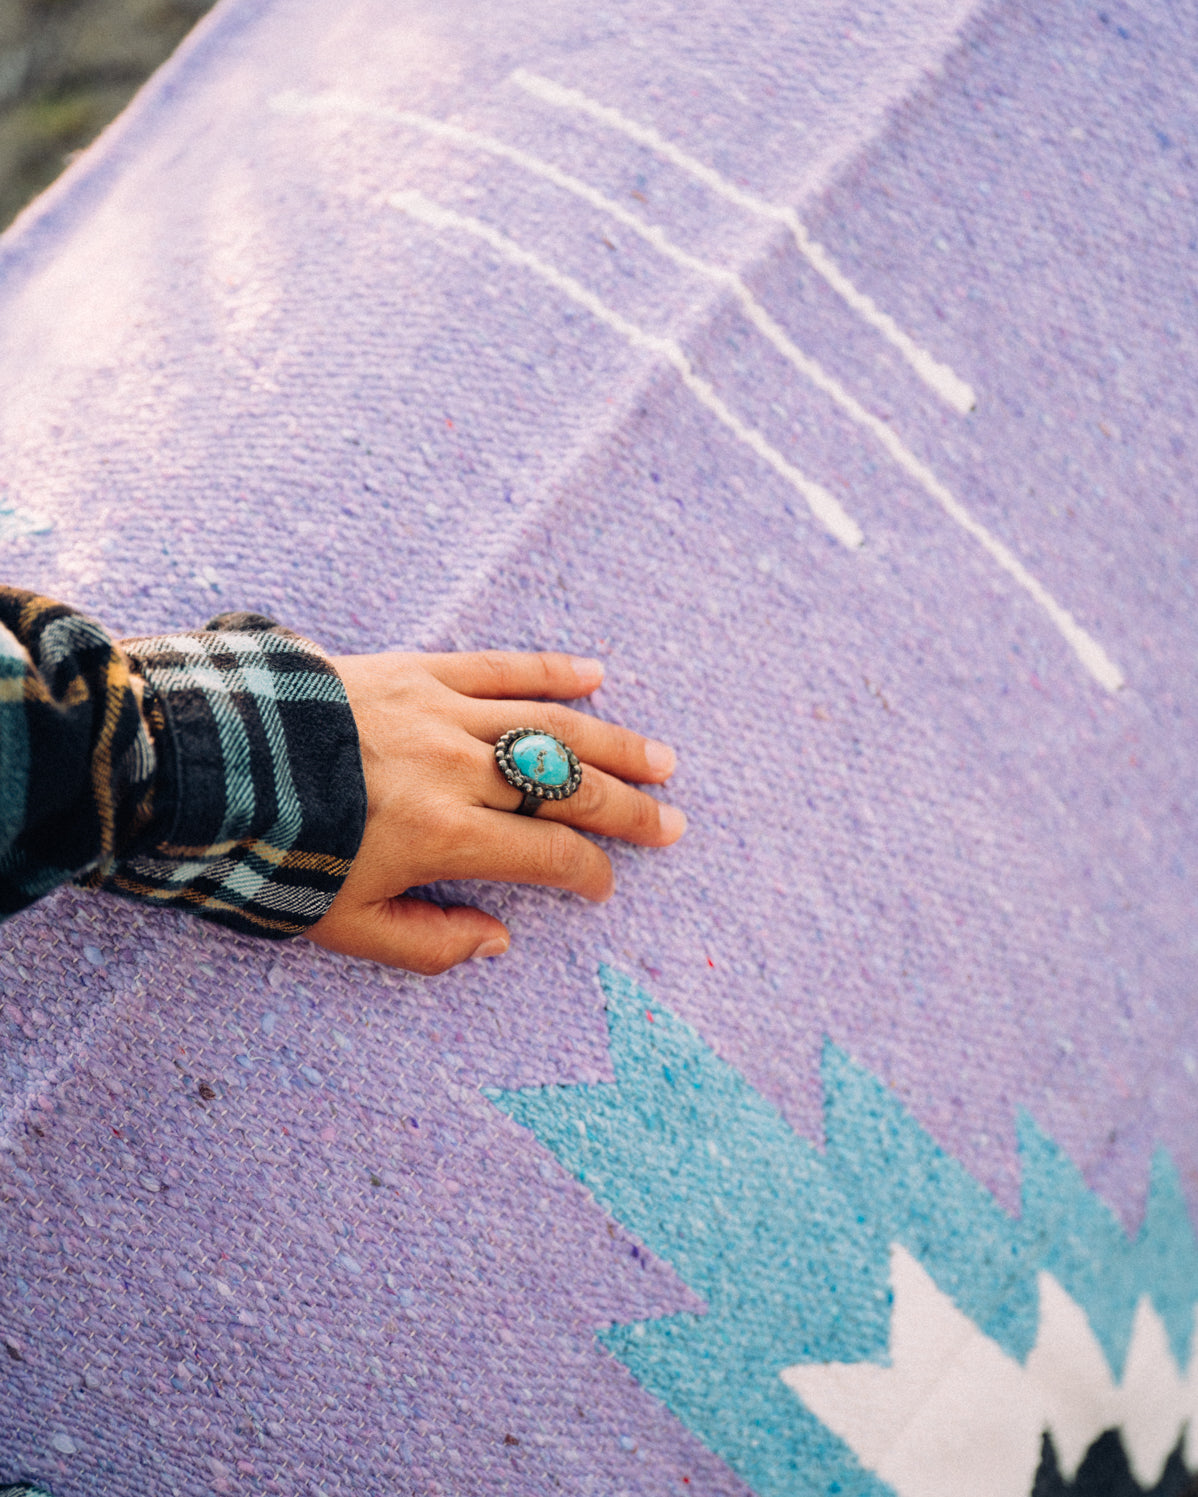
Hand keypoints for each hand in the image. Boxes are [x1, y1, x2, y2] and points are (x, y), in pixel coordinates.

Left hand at [305, 651, 683, 973]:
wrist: (210, 761)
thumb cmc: (272, 851)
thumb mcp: (343, 926)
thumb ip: (427, 943)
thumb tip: (497, 942)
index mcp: (444, 836)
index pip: (547, 856)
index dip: (588, 875)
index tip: (603, 887)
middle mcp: (459, 770)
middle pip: (568, 789)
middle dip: (628, 810)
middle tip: (671, 824)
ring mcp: (443, 714)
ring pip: (551, 725)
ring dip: (612, 743)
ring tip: (660, 759)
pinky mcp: (418, 671)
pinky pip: (499, 667)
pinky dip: (550, 671)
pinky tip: (594, 675)